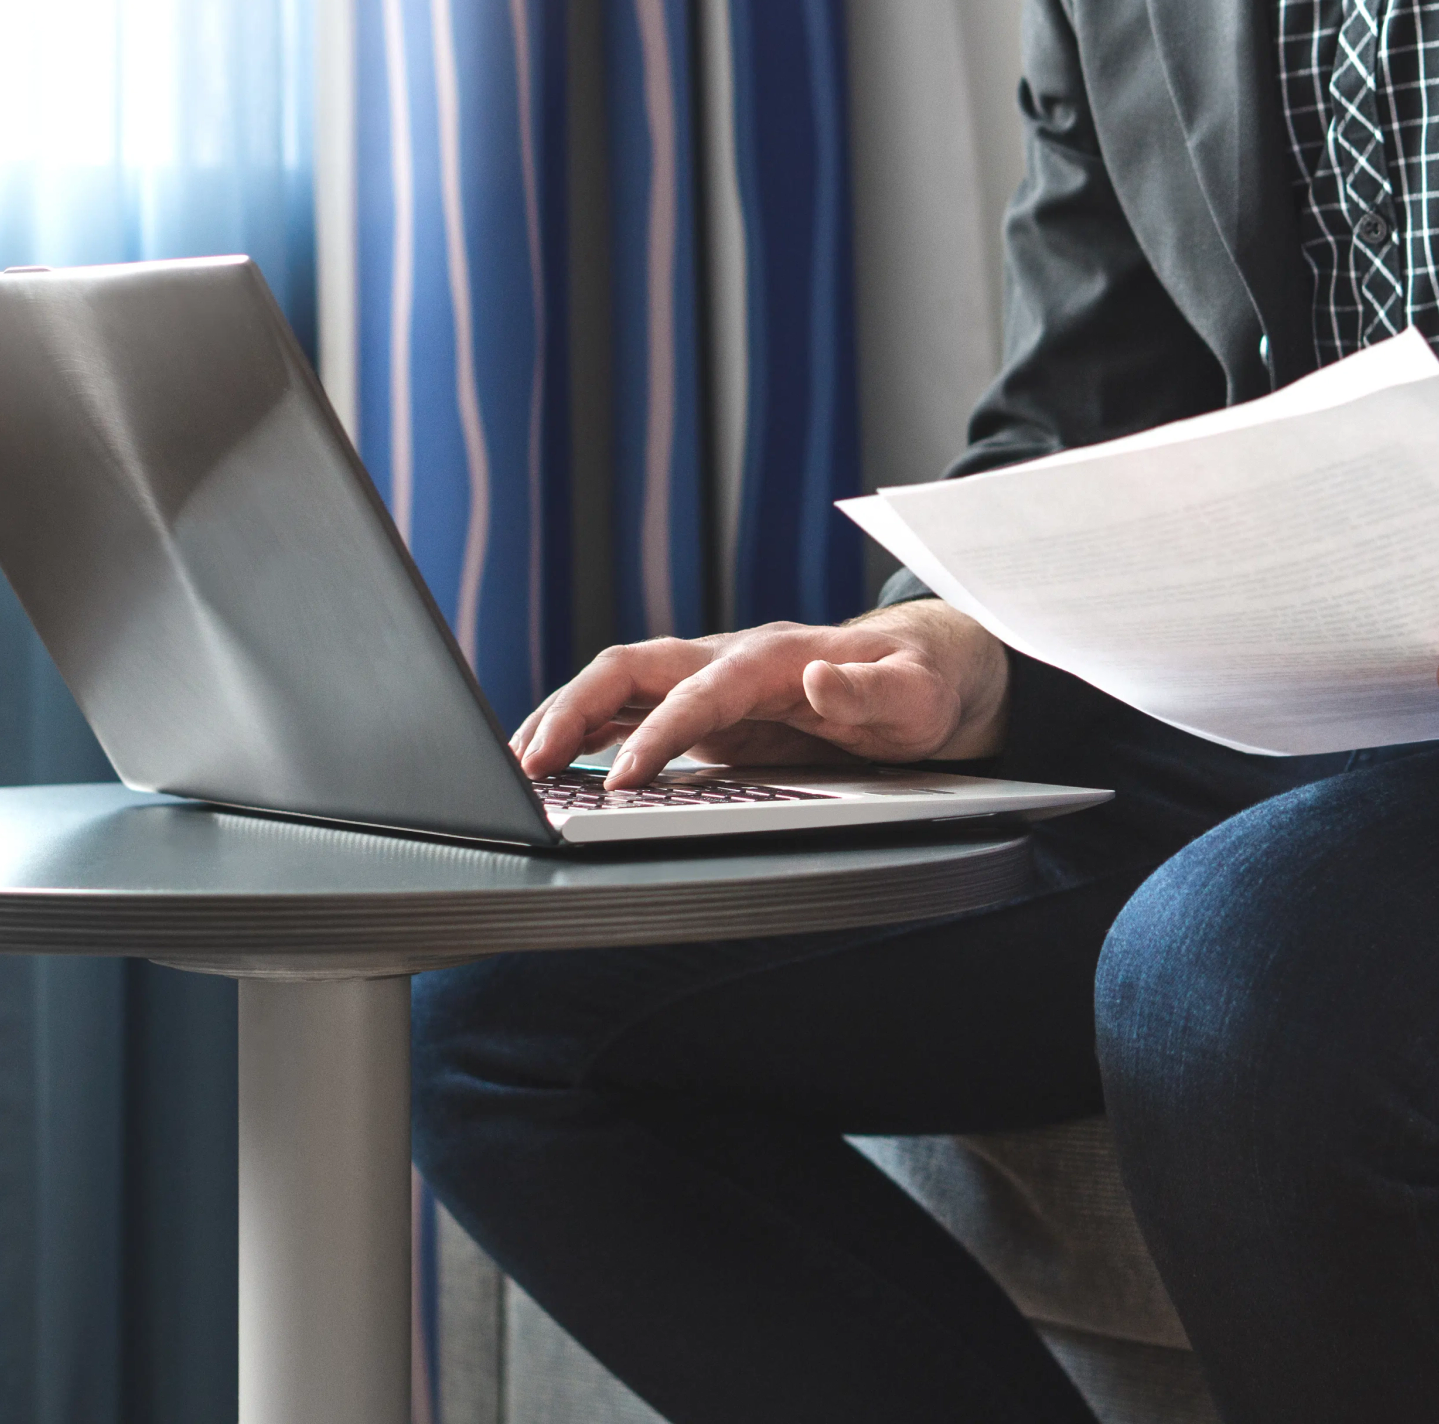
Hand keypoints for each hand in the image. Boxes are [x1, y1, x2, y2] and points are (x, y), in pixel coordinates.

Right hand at [513, 601, 1009, 789]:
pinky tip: (550, 762)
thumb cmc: (919, 684)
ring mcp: (709, 681)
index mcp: (771, 657)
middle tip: (528, 766)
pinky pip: (628, 710)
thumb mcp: (915, 695)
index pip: (697, 691)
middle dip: (571, 712)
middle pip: (629, 670)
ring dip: (561, 720)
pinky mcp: (703, 706)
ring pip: (616, 687)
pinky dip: (582, 731)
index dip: (656, 734)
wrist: (924, 669)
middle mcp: (727, 660)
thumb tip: (824, 678)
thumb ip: (871, 691)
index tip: (623, 782)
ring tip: (515, 766)